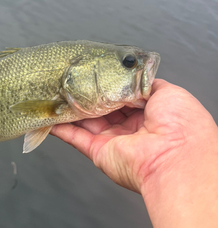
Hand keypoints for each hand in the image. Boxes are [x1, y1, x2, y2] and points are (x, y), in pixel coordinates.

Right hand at [51, 79, 217, 193]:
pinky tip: (48, 116)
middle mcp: (130, 129)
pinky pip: (75, 137)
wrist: (175, 155)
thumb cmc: (180, 123)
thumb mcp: (168, 92)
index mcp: (149, 114)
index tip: (94, 73)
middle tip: (71, 80)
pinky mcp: (98, 152)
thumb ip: (145, 83)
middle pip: (102, 109)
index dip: (109, 85)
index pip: (122, 97)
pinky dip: (60, 127)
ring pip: (86, 122)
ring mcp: (113, 141)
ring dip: (71, 109)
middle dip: (87, 95)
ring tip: (55, 93)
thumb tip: (130, 77)